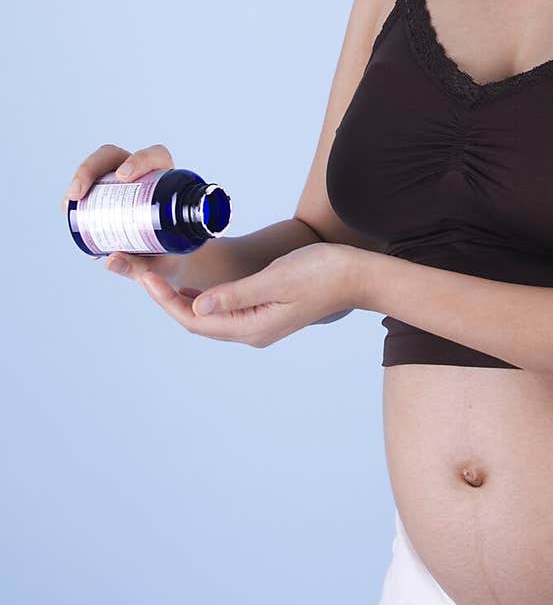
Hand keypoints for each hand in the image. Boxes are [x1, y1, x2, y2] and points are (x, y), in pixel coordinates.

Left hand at [108, 241, 362, 347]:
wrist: (358, 276)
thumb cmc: (323, 272)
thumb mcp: (276, 278)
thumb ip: (236, 295)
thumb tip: (197, 308)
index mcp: (253, 327)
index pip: (196, 321)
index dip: (167, 301)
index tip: (146, 279)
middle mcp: (252, 332)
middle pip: (197, 323)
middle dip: (167, 301)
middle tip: (143, 275)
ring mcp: (260, 324)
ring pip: (209, 319)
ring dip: (182, 302)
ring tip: (158, 279)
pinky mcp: (265, 313)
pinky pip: (224, 312)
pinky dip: (203, 300)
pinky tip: (193, 286)